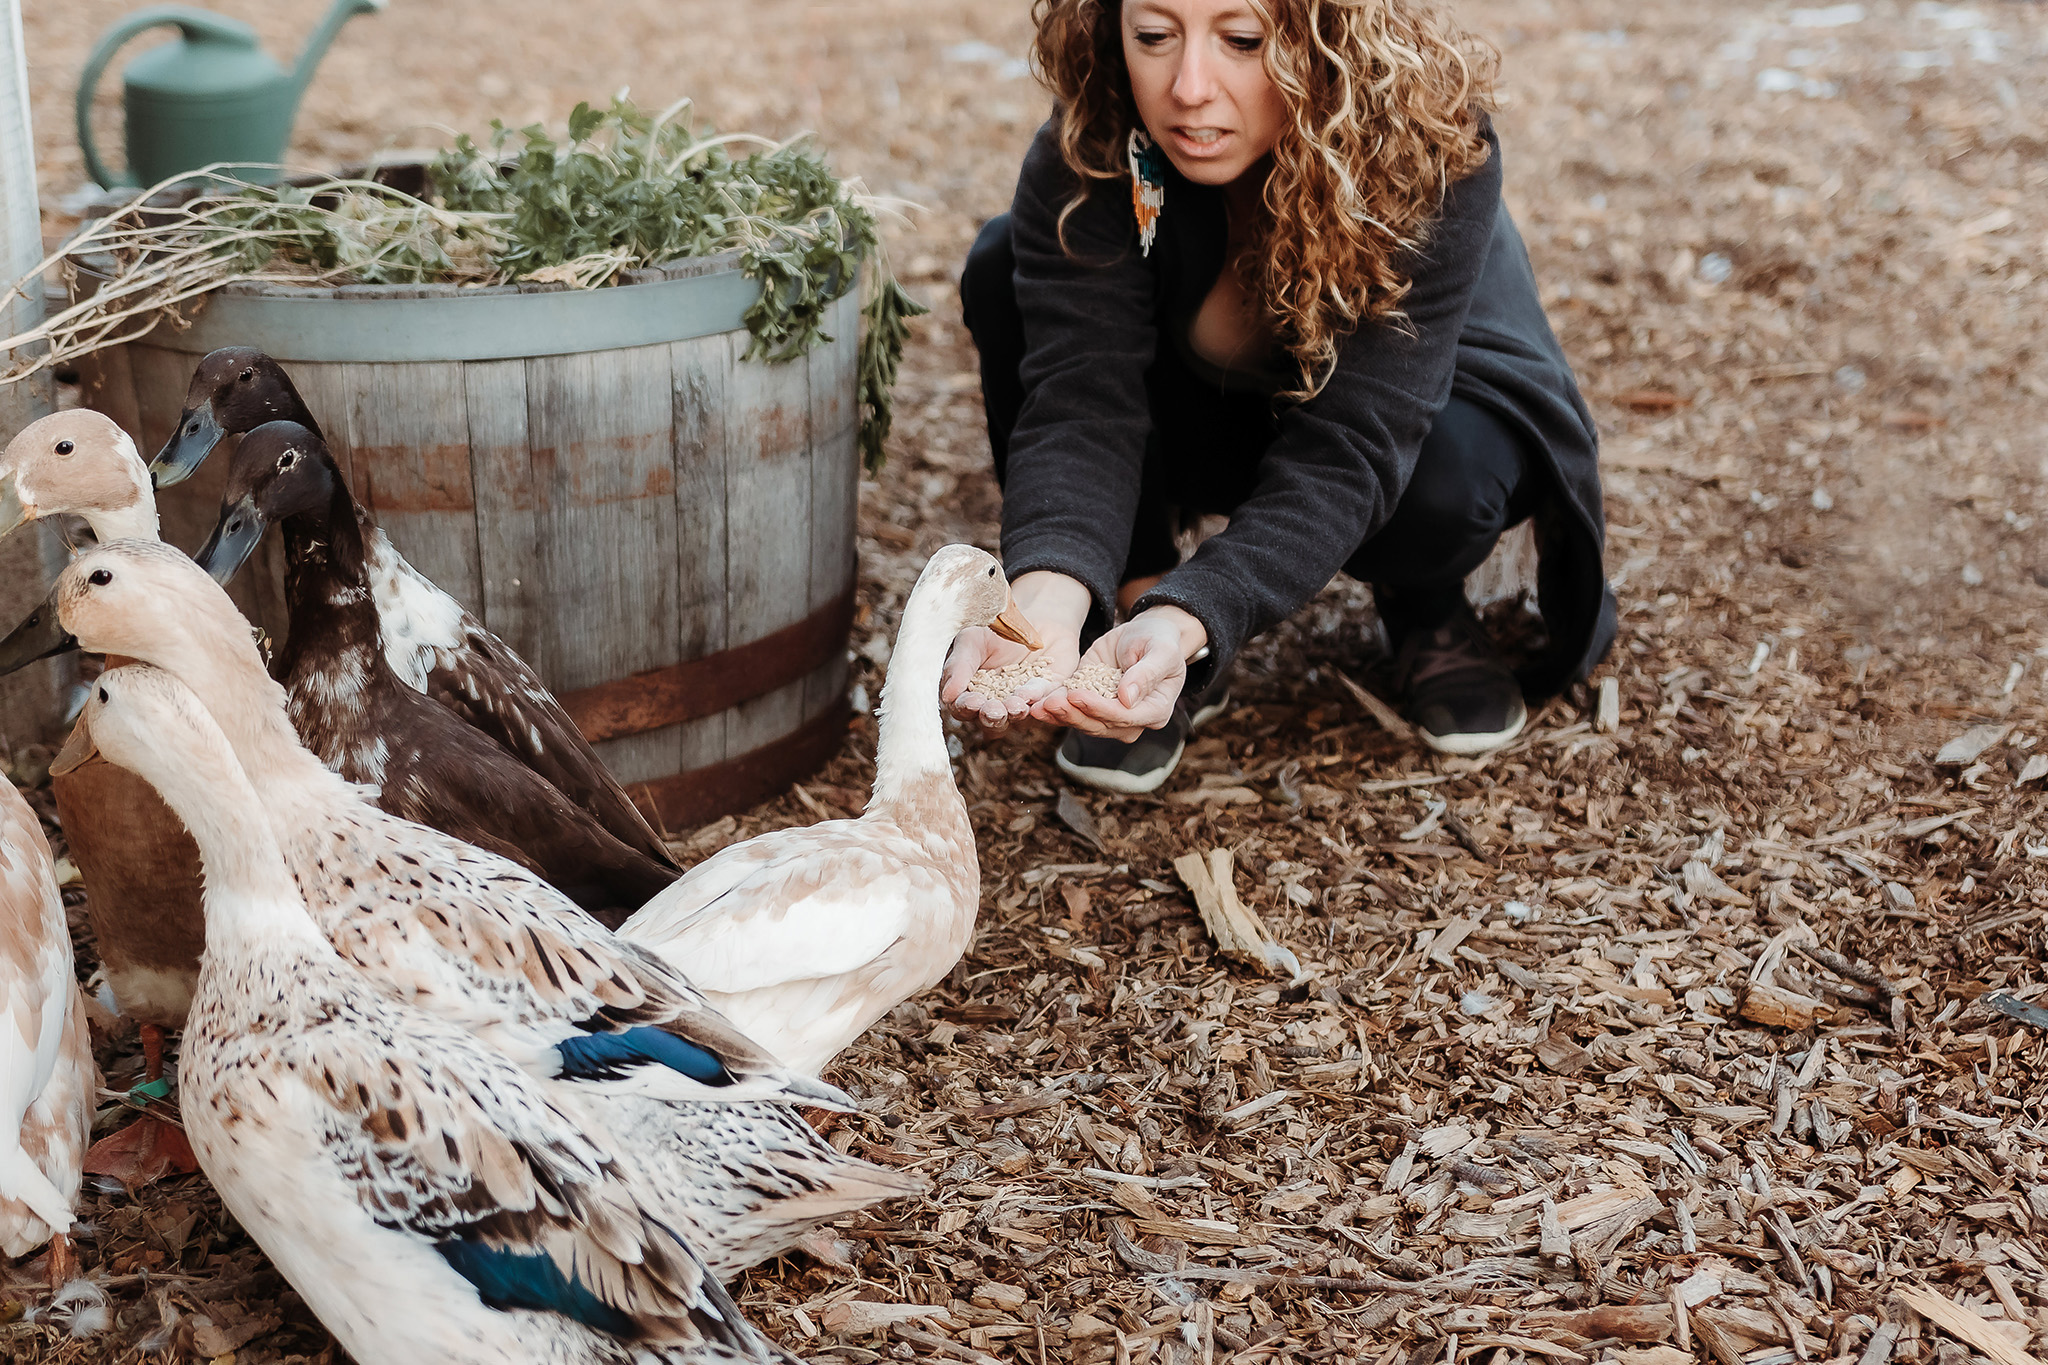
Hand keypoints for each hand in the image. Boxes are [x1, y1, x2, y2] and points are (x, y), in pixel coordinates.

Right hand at [941, 571, 1087, 734]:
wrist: (1030, 619)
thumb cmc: (994, 632)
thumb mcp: (971, 642)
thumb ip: (958, 666)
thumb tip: (948, 695)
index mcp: (970, 693)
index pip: (963, 707)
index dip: (966, 707)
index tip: (972, 702)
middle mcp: (994, 704)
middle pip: (989, 719)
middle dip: (991, 716)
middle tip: (994, 710)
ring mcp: (1020, 702)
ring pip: (1015, 716)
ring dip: (1013, 712)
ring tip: (1014, 705)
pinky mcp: (1045, 695)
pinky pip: (1041, 701)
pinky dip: (1035, 699)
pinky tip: (1029, 694)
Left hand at [1032, 605, 1206, 741]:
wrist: (1144, 634)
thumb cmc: (1159, 640)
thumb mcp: (1160, 651)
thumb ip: (1147, 674)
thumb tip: (1127, 698)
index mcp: (1155, 710)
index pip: (1125, 717)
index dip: (1100, 708)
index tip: (1077, 695)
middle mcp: (1132, 720)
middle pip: (1101, 725)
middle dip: (1073, 715)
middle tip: (1050, 703)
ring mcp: (1110, 715)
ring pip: (1084, 723)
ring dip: (1060, 716)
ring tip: (1039, 706)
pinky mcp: (1091, 705)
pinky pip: (1072, 713)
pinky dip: (1054, 711)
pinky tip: (1037, 705)